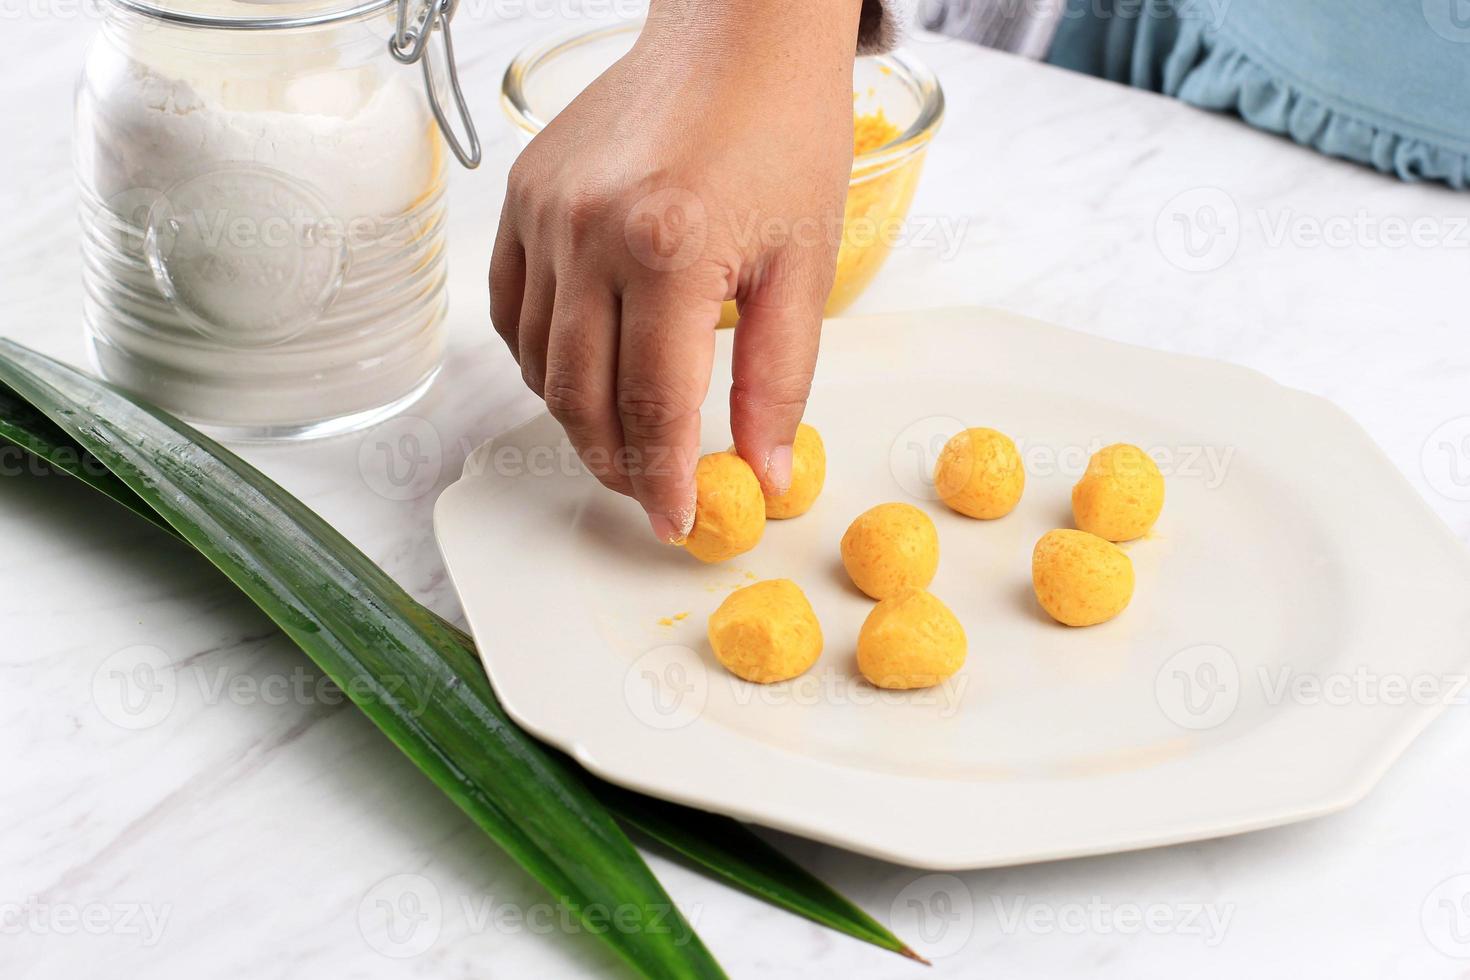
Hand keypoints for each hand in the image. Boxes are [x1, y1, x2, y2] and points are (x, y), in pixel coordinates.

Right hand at [490, 0, 861, 541]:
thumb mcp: (804, 264)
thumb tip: (763, 473)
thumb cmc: (784, 133)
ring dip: (579, 417)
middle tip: (652, 490)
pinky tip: (583, 372)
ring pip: (540, 362)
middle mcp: (590, 232)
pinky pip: (511, 309)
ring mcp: (545, 213)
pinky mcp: (524, 196)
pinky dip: (541, 358)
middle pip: (581, 397)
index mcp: (669, 249)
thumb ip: (779, 379)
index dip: (663, 480)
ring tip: (627, 436)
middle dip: (617, 463)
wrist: (736, 34)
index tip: (675, 523)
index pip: (652, 405)